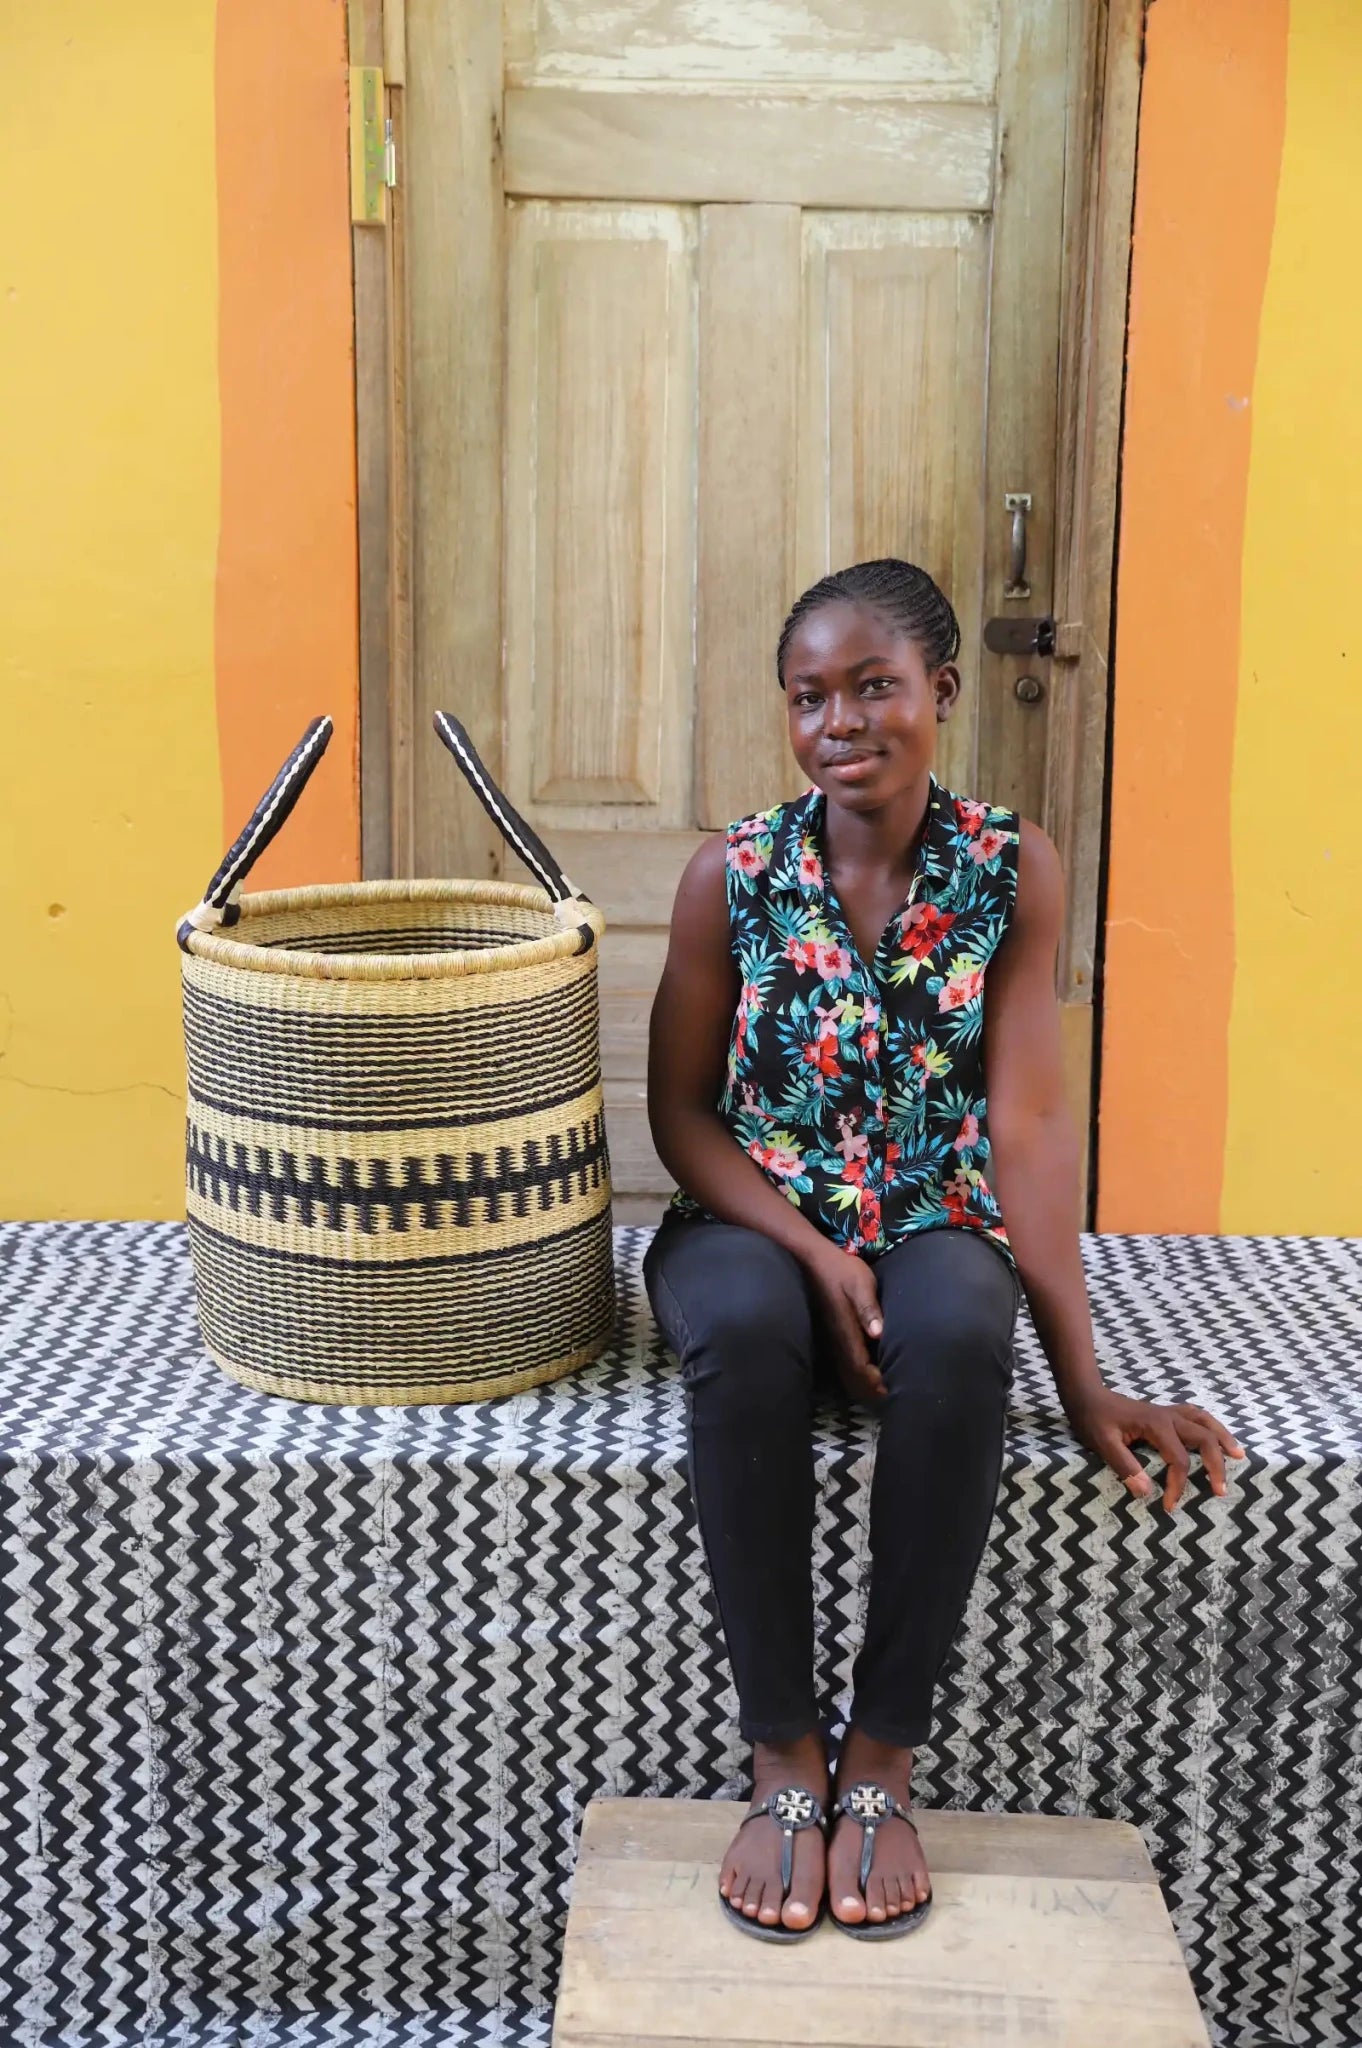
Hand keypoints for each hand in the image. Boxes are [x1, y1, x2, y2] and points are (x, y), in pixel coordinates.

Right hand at [803, 1244, 886, 1405]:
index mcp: (846, 1332)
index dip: (876, 1382)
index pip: (861, 1367)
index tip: (894, 1389)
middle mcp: (838, 1341)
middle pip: (854, 1376)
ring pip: (848, 1371)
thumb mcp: (860, 1283)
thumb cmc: (841, 1270)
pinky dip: (859, 1372)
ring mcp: (834, 1338)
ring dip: (865, 1383)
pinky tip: (872, 1370)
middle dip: (872, 1389)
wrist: (813, 1261)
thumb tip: (878, 1333)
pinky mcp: (833, 1333)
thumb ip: (868, 1308)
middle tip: (894, 1395)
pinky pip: (847, 1361)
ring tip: (885, 1389)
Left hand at [1062, 1385, 1245, 1511]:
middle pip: (1204, 1438)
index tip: (1169, 1506)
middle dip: (1216, 1464)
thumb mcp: (1102, 1443)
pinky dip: (1211, 1427)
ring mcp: (1168, 1413)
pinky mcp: (1165, 1413)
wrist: (1086, 1395)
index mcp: (1156, 1425)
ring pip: (1205, 1421)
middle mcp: (1168, 1416)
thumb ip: (1124, 1466)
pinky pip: (1196, 1417)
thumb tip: (1147, 1492)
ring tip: (1239, 1455)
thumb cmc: (1093, 1419)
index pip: (1178, 1460)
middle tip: (1221, 1490)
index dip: (1178, 1485)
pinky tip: (1216, 1437)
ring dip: (1223, 1438)